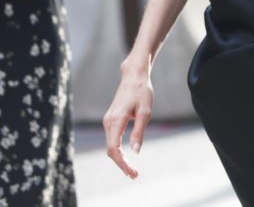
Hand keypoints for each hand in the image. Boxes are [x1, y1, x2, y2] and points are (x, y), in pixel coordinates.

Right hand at [104, 63, 154, 178]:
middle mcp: (108, 122)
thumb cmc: (141, 91)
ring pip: (110, 146)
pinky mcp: (111, 120)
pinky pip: (112, 140)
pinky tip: (126, 158)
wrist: (133, 76)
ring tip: (132, 171)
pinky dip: (118, 151)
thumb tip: (135, 151)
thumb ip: (139, 131)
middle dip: (121, 164)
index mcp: (116, 120)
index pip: (114, 148)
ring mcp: (108, 121)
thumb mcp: (145, 111)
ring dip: (120, 159)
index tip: (133, 173)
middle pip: (111, 150)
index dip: (122, 163)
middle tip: (134, 175)